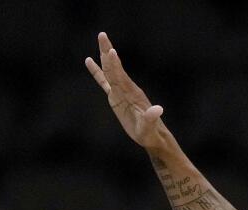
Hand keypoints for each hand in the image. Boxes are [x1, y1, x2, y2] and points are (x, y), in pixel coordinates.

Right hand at [84, 31, 167, 149]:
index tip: (110, 51)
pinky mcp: (115, 97)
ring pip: (109, 70)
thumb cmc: (150, 132)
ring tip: (100, 39)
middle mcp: (125, 88)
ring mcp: (120, 91)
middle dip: (107, 51)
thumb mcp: (149, 126)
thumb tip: (158, 110)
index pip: (120, 76)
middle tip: (102, 35)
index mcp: (131, 93)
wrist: (150, 135)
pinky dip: (97, 72)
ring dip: (103, 56)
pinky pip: (104, 82)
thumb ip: (151, 118)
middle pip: (113, 67)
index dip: (114, 64)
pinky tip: (89, 61)